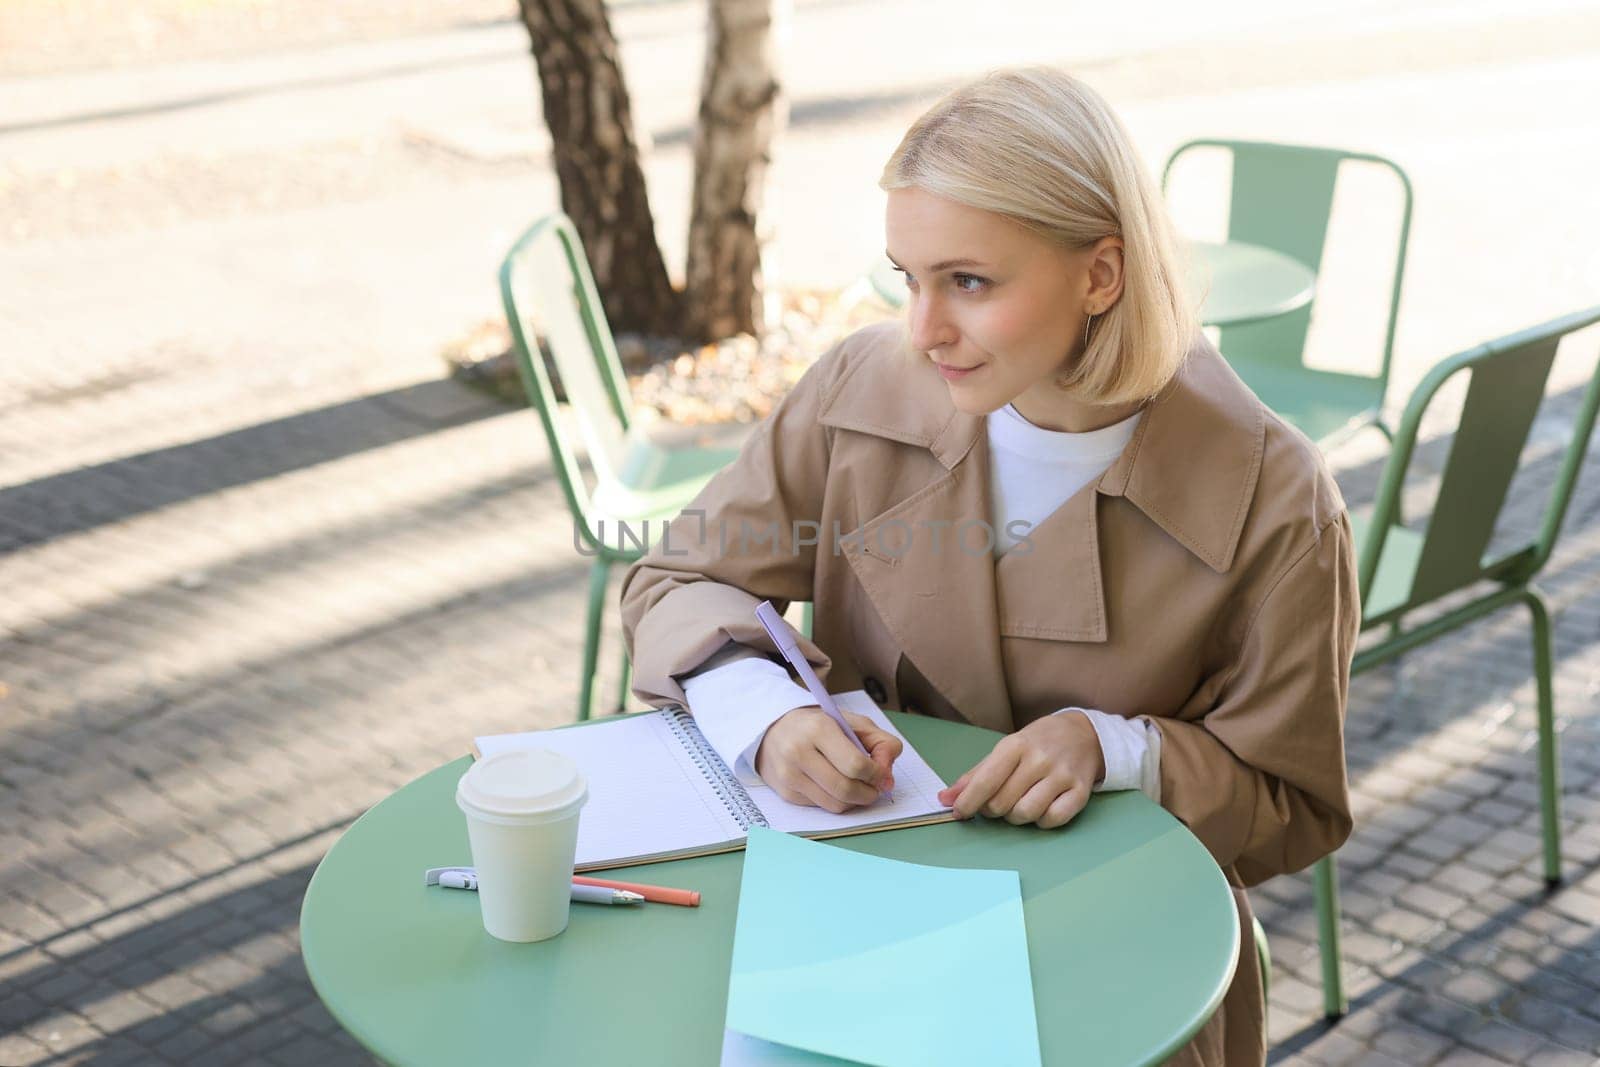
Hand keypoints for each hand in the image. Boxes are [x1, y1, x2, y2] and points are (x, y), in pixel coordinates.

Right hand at [754, 707, 902, 812]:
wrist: (774, 730)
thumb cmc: (819, 726)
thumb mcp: (852, 722)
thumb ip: (880, 743)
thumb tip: (888, 777)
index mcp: (818, 728)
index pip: (855, 765)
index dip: (876, 775)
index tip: (882, 775)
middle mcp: (799, 752)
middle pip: (846, 789)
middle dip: (869, 793)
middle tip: (875, 787)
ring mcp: (789, 775)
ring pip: (835, 804)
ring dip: (855, 801)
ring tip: (859, 787)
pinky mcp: (786, 793)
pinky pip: (822, 807)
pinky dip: (836, 801)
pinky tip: (836, 786)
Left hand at [936, 712, 1104, 828]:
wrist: (1085, 734)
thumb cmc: (1039, 743)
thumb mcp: (1006, 749)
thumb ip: (976, 775)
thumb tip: (946, 799)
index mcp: (1016, 745)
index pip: (985, 781)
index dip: (967, 802)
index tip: (959, 812)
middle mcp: (1039, 759)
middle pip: (1002, 803)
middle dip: (992, 810)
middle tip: (996, 803)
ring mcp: (1062, 776)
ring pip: (1025, 813)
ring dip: (1016, 817)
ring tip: (1019, 804)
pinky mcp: (1081, 792)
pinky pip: (1053, 820)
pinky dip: (1042, 821)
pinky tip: (1041, 809)